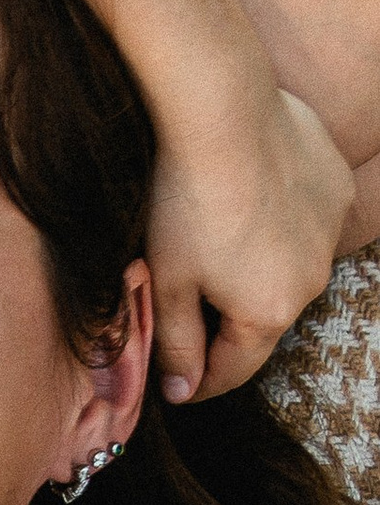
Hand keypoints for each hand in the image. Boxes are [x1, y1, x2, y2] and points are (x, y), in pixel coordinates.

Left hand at [149, 85, 348, 402]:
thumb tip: (183, 392)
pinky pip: (303, 220)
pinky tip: (246, 198)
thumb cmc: (183, 201)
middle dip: (224, 320)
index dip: (199, 381)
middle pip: (261, 318)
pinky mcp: (336, 188)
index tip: (177, 383)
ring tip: (214, 239)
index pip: (233, 370)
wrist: (222, 113)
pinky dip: (277, 221)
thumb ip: (175, 343)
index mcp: (268, 313)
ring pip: (286, 267)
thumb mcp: (167, 283)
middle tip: (186, 302)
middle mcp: (313, 280)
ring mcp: (330, 232)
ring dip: (254, 266)